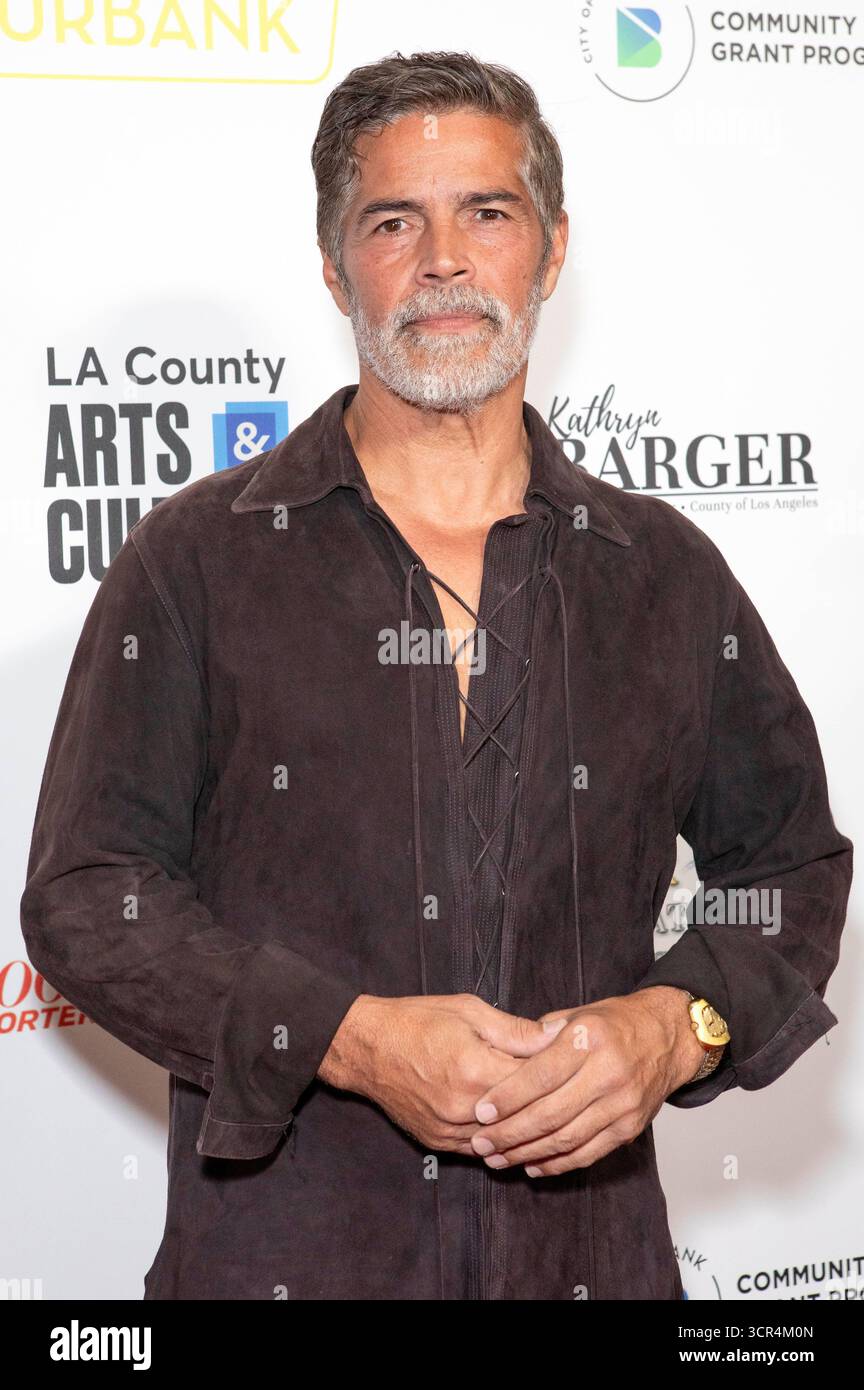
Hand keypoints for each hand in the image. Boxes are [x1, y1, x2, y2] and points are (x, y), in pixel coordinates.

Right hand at [317, 992, 566, 1154]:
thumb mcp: (470, 1011)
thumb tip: (559, 1036)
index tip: (572, 1067)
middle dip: (546, 1104)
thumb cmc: (417, 1020)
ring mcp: (448, 1130)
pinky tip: (513, 1128)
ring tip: (546, 1112)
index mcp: (475, 1070)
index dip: (557, 1075)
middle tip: (567, 1092)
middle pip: (523, 1116)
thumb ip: (516, 1031)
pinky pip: (479, 1149)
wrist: (366, 1046)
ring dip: (524, 1128)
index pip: (534, 1083)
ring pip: (503, 1139)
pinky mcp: (437, 1143)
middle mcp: (463, 1107)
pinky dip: (498, 1139)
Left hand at [467, 986, 704, 1175]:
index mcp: (589, 1037)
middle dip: (511, 1132)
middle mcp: (608, 1071)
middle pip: (551, 1112)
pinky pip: (588, 1152)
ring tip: (499, 1159)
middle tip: (482, 1143)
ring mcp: (622, 1103)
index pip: (541, 1075)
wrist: (668, 1036)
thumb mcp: (576, 1014)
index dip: (508, 1097)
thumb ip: (539, 1038)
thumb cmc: (615, 1023)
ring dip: (528, 1153)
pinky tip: (532, 1165)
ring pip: (567, 1138)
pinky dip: (558, 1163)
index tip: (481, 1112)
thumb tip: (500, 1060)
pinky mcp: (630, 1127)